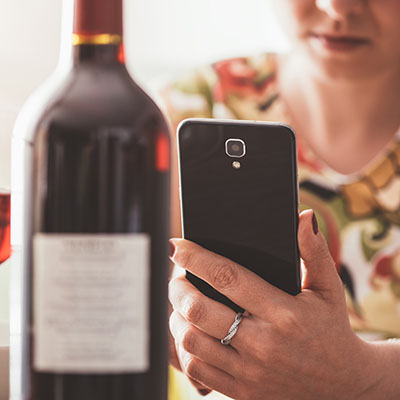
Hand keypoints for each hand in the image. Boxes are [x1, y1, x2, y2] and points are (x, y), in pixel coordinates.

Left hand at [168, 210, 382, 399]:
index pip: (228, 277)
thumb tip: (303, 217)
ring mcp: (250, 372)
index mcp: (284, 312)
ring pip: (192, 340)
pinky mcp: (243, 392)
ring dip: (177, 317)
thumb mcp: (328, 289)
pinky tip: (190, 333)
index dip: (196, 258)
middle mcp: (263, 343)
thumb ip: (314, 251)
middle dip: (178, 288)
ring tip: (181, 305)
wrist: (344, 387)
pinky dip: (184, 348)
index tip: (176, 247)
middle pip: (200, 310)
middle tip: (177, 278)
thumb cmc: (332, 330)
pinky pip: (197, 369)